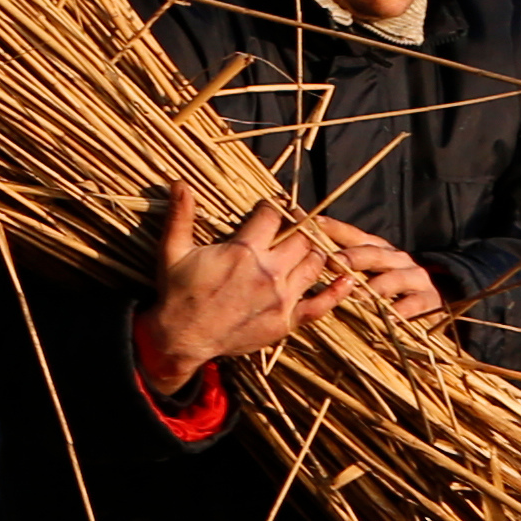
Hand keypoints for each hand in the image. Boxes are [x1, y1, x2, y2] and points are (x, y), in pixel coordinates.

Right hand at [130, 186, 348, 394]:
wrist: (182, 339)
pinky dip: (337, 292)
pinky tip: (347, 279)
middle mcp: (268, 272)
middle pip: (302, 237)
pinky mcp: (286, 321)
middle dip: (299, 226)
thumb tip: (179, 182)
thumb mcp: (174, 251)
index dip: (274, 206)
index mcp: (244, 251)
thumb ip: (182, 215)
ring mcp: (281, 298)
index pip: (272, 216)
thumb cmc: (177, 293)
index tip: (271, 206)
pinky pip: (320, 305)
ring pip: (315, 264)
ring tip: (308, 247)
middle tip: (295, 224)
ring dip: (315, 252)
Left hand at [316, 219, 450, 323]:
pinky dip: (401, 312)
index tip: (312, 223)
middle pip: (373, 254)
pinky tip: (390, 318)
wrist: (441, 294)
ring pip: (394, 279)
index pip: (353, 235)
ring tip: (359, 295)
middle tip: (333, 262)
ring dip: (376, 286)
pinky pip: (414, 305)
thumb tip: (306, 251)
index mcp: (378, 249)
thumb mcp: (370, 268)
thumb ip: (343, 260)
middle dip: (352, 257)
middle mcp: (396, 259)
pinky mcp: (428, 299)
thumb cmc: (392, 282)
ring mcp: (415, 278)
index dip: (333, 229)